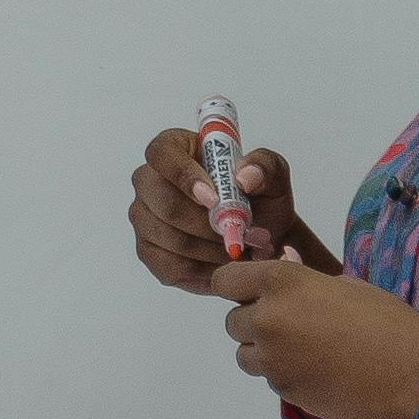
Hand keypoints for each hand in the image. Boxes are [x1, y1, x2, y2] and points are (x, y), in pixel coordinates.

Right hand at [129, 123, 334, 294]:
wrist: (261, 238)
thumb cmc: (261, 200)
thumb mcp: (274, 176)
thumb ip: (265, 167)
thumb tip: (244, 177)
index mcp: (175, 149)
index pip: (162, 153)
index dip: (184, 176)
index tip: (214, 199)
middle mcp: (150, 181)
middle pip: (164, 203)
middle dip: (206, 224)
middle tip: (238, 234)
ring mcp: (145, 217)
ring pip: (169, 238)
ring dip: (209, 249)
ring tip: (238, 249)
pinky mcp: (149, 251)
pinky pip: (169, 265)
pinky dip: (202, 269)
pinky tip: (223, 263)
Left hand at [224, 257, 418, 418]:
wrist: (412, 370)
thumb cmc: (385, 318)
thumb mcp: (343, 284)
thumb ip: (302, 280)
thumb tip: (283, 266)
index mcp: (281, 283)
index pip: (224, 281)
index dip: (234, 286)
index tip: (247, 293)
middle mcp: (267, 320)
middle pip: (232, 323)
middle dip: (254, 322)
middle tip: (289, 325)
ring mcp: (272, 360)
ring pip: (245, 356)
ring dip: (264, 352)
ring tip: (302, 351)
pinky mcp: (284, 392)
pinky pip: (270, 379)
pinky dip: (285, 375)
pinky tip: (317, 371)